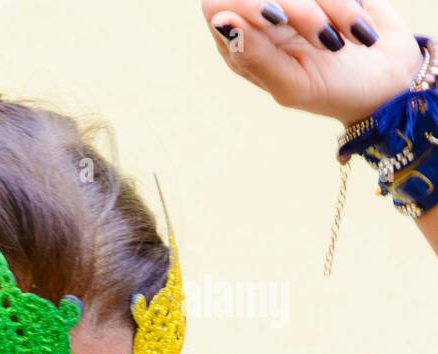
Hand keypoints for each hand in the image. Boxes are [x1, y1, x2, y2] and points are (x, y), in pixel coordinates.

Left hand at [202, 0, 424, 124]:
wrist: (389, 80)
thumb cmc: (333, 91)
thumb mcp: (292, 84)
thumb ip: (255, 55)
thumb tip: (222, 20)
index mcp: (239, 43)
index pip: (218, 4)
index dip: (246, 3)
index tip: (278, 18)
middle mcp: (262, 16)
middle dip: (302, 12)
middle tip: (326, 41)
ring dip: (334, 9)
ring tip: (344, 41)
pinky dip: (349, 4)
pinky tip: (358, 28)